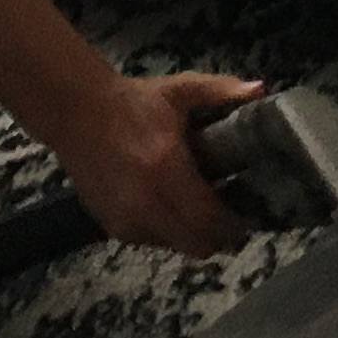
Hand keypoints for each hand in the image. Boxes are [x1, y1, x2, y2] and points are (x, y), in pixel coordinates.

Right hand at [50, 70, 266, 256]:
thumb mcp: (180, 90)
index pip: (209, 219)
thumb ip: (221, 91)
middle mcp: (146, 203)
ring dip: (191, 233)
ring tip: (198, 207)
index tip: (249, 213)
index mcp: (167, 169)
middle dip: (218, 235)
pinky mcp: (111, 226)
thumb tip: (261, 90)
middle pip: (197, 245)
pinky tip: (168, 205)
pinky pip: (151, 242)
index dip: (234, 224)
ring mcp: (126, 219)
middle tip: (228, 215)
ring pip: (175, 246)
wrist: (76, 113)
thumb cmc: (134, 102)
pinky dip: (166, 231)